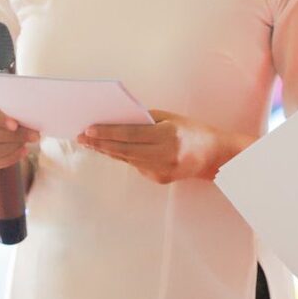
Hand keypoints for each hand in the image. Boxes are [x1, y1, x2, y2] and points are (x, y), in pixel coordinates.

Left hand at [77, 111, 247, 184]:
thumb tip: (116, 120)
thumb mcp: (170, 118)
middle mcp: (164, 155)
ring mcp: (162, 170)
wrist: (215, 156)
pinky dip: (125, 157)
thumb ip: (145, 120)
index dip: (107, 132)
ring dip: (108, 151)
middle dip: (100, 143)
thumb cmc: (192, 131)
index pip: (130, 134)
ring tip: (91, 143)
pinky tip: (112, 150)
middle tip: (81, 137)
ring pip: (127, 159)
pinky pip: (137, 166)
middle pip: (124, 149)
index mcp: (168, 135)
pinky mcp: (160, 179)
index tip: (88, 129)